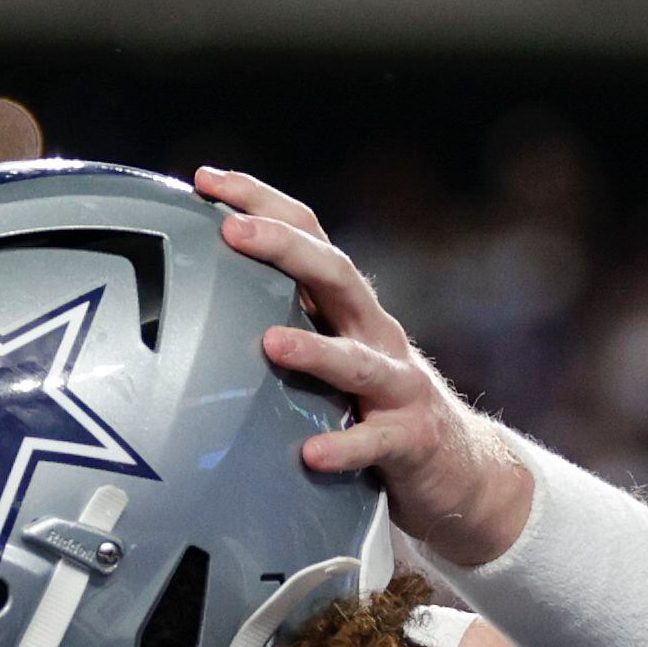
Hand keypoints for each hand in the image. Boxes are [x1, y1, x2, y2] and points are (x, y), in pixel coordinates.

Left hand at [194, 165, 533, 568]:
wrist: (458, 467)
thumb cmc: (368, 408)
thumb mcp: (326, 356)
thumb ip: (276, 326)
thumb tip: (189, 310)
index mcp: (346, 308)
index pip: (307, 235)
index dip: (260, 201)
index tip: (205, 179)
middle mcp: (373, 333)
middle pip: (334, 275)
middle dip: (282, 247)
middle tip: (231, 231)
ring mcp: (396, 384)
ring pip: (355, 360)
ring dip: (313, 350)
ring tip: (270, 345)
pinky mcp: (409, 439)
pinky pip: (374, 442)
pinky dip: (344, 446)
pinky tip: (311, 454)